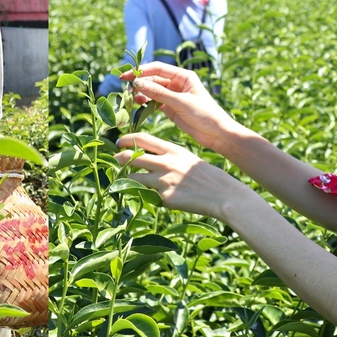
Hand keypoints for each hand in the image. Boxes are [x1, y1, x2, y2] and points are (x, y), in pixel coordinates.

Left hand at [115, 132, 255, 220]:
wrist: (221, 193)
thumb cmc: (204, 175)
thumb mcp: (185, 158)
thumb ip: (167, 156)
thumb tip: (146, 158)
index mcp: (172, 150)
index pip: (142, 139)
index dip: (127, 139)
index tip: (119, 142)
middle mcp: (165, 163)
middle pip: (132, 157)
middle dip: (119, 159)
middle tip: (115, 161)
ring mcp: (164, 181)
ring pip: (134, 178)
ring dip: (128, 179)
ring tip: (128, 181)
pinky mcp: (165, 198)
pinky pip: (149, 196)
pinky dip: (148, 196)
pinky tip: (155, 197)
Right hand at [120, 62, 236, 152]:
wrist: (217, 134)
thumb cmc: (204, 114)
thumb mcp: (180, 102)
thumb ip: (158, 93)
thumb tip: (137, 83)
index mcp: (183, 76)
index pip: (158, 68)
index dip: (142, 71)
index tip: (127, 76)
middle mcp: (177, 84)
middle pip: (153, 79)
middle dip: (139, 82)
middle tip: (125, 89)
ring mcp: (173, 96)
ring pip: (152, 91)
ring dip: (141, 93)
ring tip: (131, 98)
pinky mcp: (171, 108)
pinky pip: (154, 102)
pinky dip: (146, 103)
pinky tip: (138, 104)